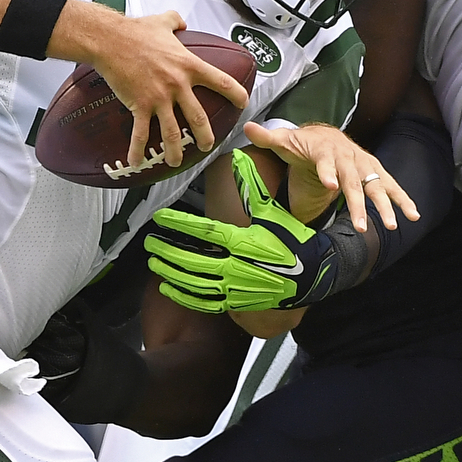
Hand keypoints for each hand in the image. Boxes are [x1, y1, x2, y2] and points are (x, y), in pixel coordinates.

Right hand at [68, 10, 252, 171]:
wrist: (111, 40)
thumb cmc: (135, 31)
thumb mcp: (162, 21)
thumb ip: (176, 21)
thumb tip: (181, 22)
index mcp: (188, 65)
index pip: (221, 81)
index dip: (236, 94)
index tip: (243, 102)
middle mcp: (177, 84)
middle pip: (199, 117)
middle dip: (205, 136)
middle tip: (208, 145)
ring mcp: (159, 98)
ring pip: (173, 132)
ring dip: (175, 151)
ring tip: (176, 161)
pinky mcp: (139, 106)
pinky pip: (140, 133)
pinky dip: (138, 150)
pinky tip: (136, 162)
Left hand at [147, 149, 330, 313]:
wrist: (311, 276)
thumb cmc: (292, 242)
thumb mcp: (274, 212)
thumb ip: (253, 187)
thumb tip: (239, 158)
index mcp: (244, 241)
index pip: (204, 231)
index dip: (179, 223)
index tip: (160, 217)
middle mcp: (236, 266)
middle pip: (192, 260)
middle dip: (167, 250)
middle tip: (149, 242)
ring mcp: (235, 287)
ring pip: (194, 282)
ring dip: (171, 272)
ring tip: (154, 262)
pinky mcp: (236, 302)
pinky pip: (204, 302)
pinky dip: (184, 295)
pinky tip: (168, 288)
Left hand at [238, 121, 416, 231]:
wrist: (327, 138)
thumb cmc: (303, 144)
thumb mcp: (285, 140)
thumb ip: (268, 138)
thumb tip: (248, 128)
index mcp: (325, 149)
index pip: (326, 161)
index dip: (327, 172)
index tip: (330, 185)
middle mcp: (348, 157)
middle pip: (354, 181)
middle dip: (357, 204)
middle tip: (359, 226)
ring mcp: (364, 166)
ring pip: (376, 186)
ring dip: (385, 206)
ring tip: (392, 226)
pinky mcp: (375, 173)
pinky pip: (390, 187)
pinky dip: (403, 200)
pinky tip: (414, 215)